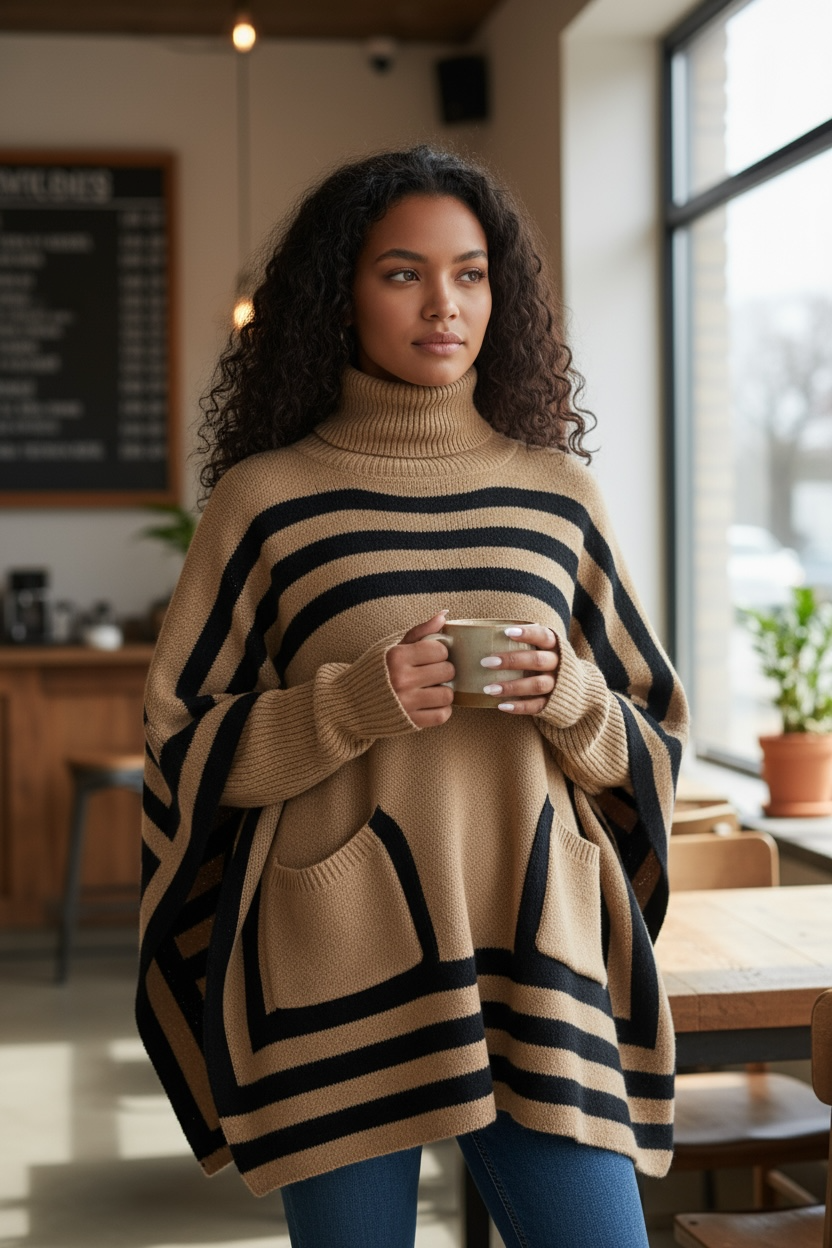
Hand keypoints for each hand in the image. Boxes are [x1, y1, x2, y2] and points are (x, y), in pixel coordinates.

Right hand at [386, 611, 455, 727]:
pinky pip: (442, 716)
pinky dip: (441, 710)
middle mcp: (401, 679)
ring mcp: (406, 702)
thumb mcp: (394, 647)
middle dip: (443, 671)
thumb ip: (420, 631)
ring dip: (444, 691)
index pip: (439, 651)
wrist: (351, 703)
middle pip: (447, 671)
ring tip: (432, 689)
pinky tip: (430, 703)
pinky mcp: (410, 722)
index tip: (431, 657)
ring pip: (447, 695)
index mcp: (397, 657)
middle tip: (433, 673)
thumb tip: (444, 615)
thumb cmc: (377, 671)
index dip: (439, 653)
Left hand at [480, 623, 559, 715]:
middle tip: (486, 662)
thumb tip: (490, 634)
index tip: (507, 632)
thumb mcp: (545, 649)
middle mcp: (558, 665)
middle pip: (537, 661)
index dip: (528, 634)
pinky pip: (536, 706)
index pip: (544, 636)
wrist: (579, 689)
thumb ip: (527, 643)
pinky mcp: (553, 704)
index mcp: (555, 647)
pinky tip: (501, 706)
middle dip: (511, 661)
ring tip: (489, 689)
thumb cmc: (549, 663)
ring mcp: (557, 685)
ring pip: (536, 685)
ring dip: (512, 687)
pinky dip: (519, 706)